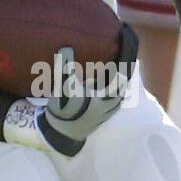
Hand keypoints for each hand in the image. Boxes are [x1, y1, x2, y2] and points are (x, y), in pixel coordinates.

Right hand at [36, 24, 138, 156]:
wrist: (57, 132)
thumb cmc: (62, 107)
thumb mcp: (64, 85)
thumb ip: (67, 66)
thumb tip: (67, 48)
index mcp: (98, 99)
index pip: (115, 86)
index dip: (119, 77)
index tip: (123, 69)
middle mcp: (103, 109)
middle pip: (118, 98)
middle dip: (120, 88)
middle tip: (121, 79)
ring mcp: (99, 119)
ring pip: (114, 108)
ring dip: (117, 98)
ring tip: (117, 90)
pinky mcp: (95, 125)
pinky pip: (108, 115)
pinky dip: (111, 107)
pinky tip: (105, 104)